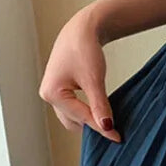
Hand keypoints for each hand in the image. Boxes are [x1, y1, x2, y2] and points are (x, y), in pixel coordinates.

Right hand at [38, 8, 121, 141]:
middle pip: (73, 120)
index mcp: (52, 94)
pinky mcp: (61, 87)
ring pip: (72, 115)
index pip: (81, 117)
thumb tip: (107, 127)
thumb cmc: (84, 48)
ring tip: (109, 126)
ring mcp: (53, 91)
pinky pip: (73, 106)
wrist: (83, 28)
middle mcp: (48, 95)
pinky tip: (101, 113)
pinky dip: (86, 110)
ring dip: (88, 120)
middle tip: (114, 134)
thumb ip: (100, 104)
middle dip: (92, 127)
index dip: (101, 128)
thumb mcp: (94, 79)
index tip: (117, 138)